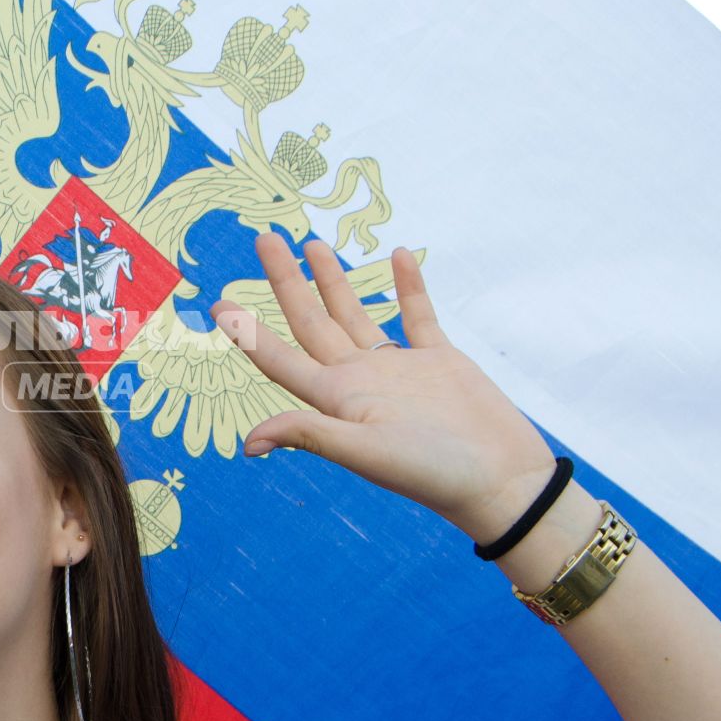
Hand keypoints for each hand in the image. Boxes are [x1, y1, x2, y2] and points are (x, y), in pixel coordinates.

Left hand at [215, 234, 554, 543]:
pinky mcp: (439, 360)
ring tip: (312, 243)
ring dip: (334, 279)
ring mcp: (398, 367)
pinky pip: (417, 314)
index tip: (217, 301)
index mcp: (337, 398)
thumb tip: (248, 445)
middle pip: (311, 321)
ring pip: (356, 313)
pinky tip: (398, 255)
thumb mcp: (367, 452)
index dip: (247, 332)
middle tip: (264, 239)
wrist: (503, 481)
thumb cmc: (434, 472)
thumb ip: (312, 434)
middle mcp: (360, 379)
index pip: (279, 359)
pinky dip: (408, 285)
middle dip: (286, 281)